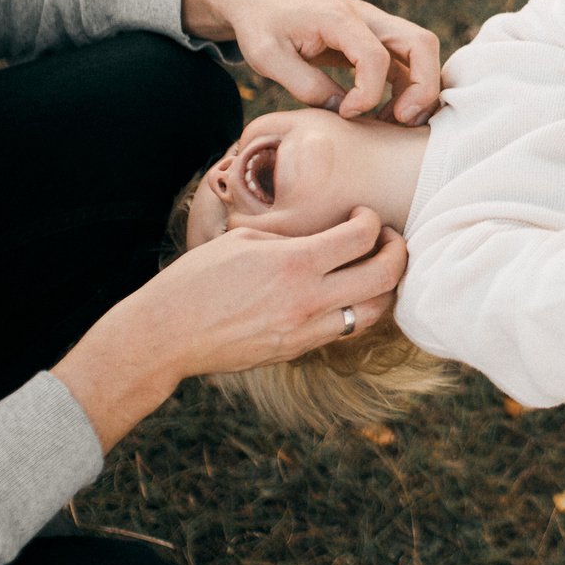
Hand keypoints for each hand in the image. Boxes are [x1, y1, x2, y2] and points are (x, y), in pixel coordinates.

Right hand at [53, 206, 406, 449]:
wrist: (167, 333)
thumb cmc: (197, 279)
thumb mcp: (244, 241)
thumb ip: (292, 237)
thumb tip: (327, 231)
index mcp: (294, 263)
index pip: (363, 237)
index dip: (373, 221)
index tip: (364, 215)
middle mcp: (308, 299)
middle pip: (384, 277)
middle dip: (398, 252)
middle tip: (389, 239)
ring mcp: (306, 330)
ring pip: (374, 311)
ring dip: (384, 287)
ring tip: (373, 268)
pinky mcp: (298, 350)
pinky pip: (345, 330)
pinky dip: (357, 309)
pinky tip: (346, 293)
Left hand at [182, 0, 441, 123]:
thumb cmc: (259, 24)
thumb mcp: (267, 57)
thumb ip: (304, 84)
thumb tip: (342, 111)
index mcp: (338, 17)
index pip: (376, 57)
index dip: (368, 94)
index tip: (346, 114)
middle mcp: (366, 16)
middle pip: (422, 44)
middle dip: (423, 87)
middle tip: (402, 120)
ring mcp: (373, 26)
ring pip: (421, 51)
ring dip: (419, 89)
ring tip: (395, 122)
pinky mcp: (372, 39)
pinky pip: (404, 61)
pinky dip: (406, 87)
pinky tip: (384, 113)